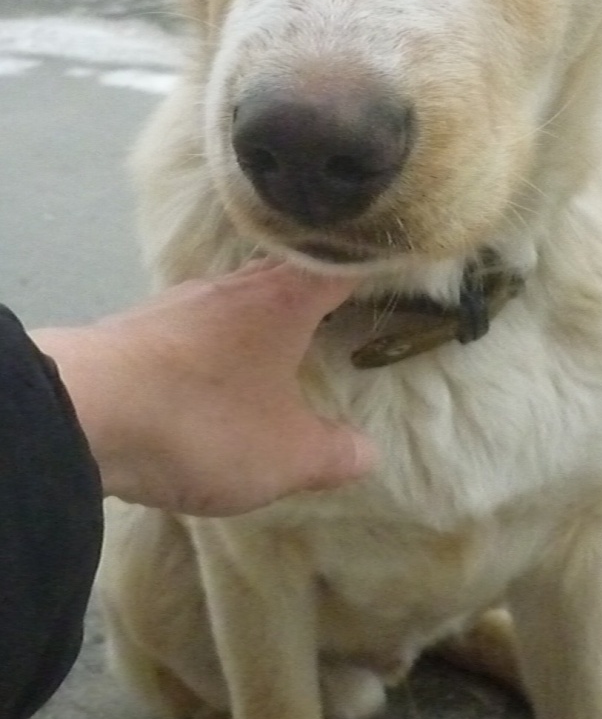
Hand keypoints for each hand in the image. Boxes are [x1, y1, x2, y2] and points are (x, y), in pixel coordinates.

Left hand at [33, 262, 375, 514]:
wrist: (84, 411)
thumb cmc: (204, 421)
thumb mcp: (286, 454)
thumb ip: (333, 453)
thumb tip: (368, 451)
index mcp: (285, 299)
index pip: (342, 264)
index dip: (373, 265)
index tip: (400, 271)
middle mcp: (234, 287)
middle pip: (287, 274)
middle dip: (317, 292)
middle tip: (346, 313)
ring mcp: (181, 303)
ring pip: (238, 299)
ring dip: (263, 319)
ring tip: (283, 348)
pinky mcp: (141, 329)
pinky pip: (198, 327)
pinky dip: (219, 344)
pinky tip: (217, 373)